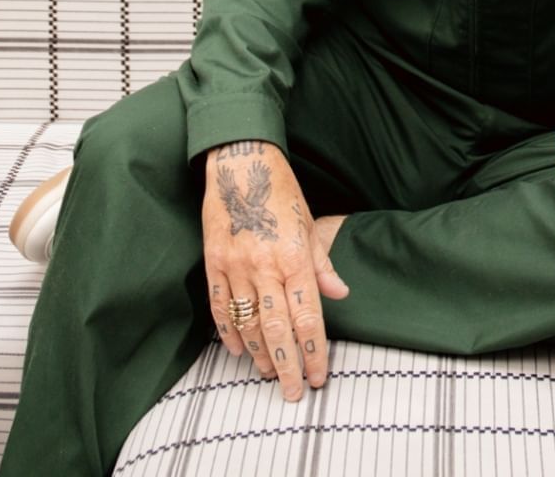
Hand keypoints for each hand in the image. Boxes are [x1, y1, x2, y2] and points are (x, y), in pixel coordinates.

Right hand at [202, 140, 348, 401]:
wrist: (241, 162)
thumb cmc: (279, 191)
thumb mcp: (309, 223)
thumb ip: (322, 264)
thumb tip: (340, 293)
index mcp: (294, 256)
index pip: (307, 316)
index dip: (314, 352)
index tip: (317, 377)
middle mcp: (264, 265)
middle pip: (277, 329)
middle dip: (287, 366)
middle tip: (292, 392)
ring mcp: (236, 266)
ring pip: (247, 324)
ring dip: (259, 355)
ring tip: (269, 373)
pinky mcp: (214, 263)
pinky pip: (219, 307)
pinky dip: (228, 333)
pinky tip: (238, 350)